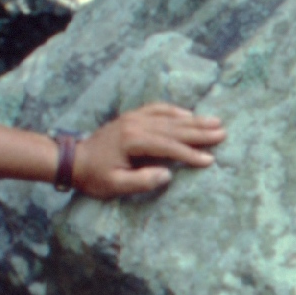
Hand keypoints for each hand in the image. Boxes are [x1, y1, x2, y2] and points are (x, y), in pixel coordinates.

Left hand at [72, 103, 225, 198]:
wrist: (73, 160)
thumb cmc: (94, 177)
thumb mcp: (115, 186)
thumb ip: (141, 181)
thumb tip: (167, 175)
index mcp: (133, 141)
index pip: (168, 146)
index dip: (190, 154)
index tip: (209, 159)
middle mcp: (135, 125)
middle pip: (173, 127)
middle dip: (199, 131)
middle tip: (223, 132)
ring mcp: (133, 118)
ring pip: (168, 117)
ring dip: (193, 120)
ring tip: (215, 121)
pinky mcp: (131, 117)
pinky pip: (156, 109)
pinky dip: (174, 111)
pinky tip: (188, 113)